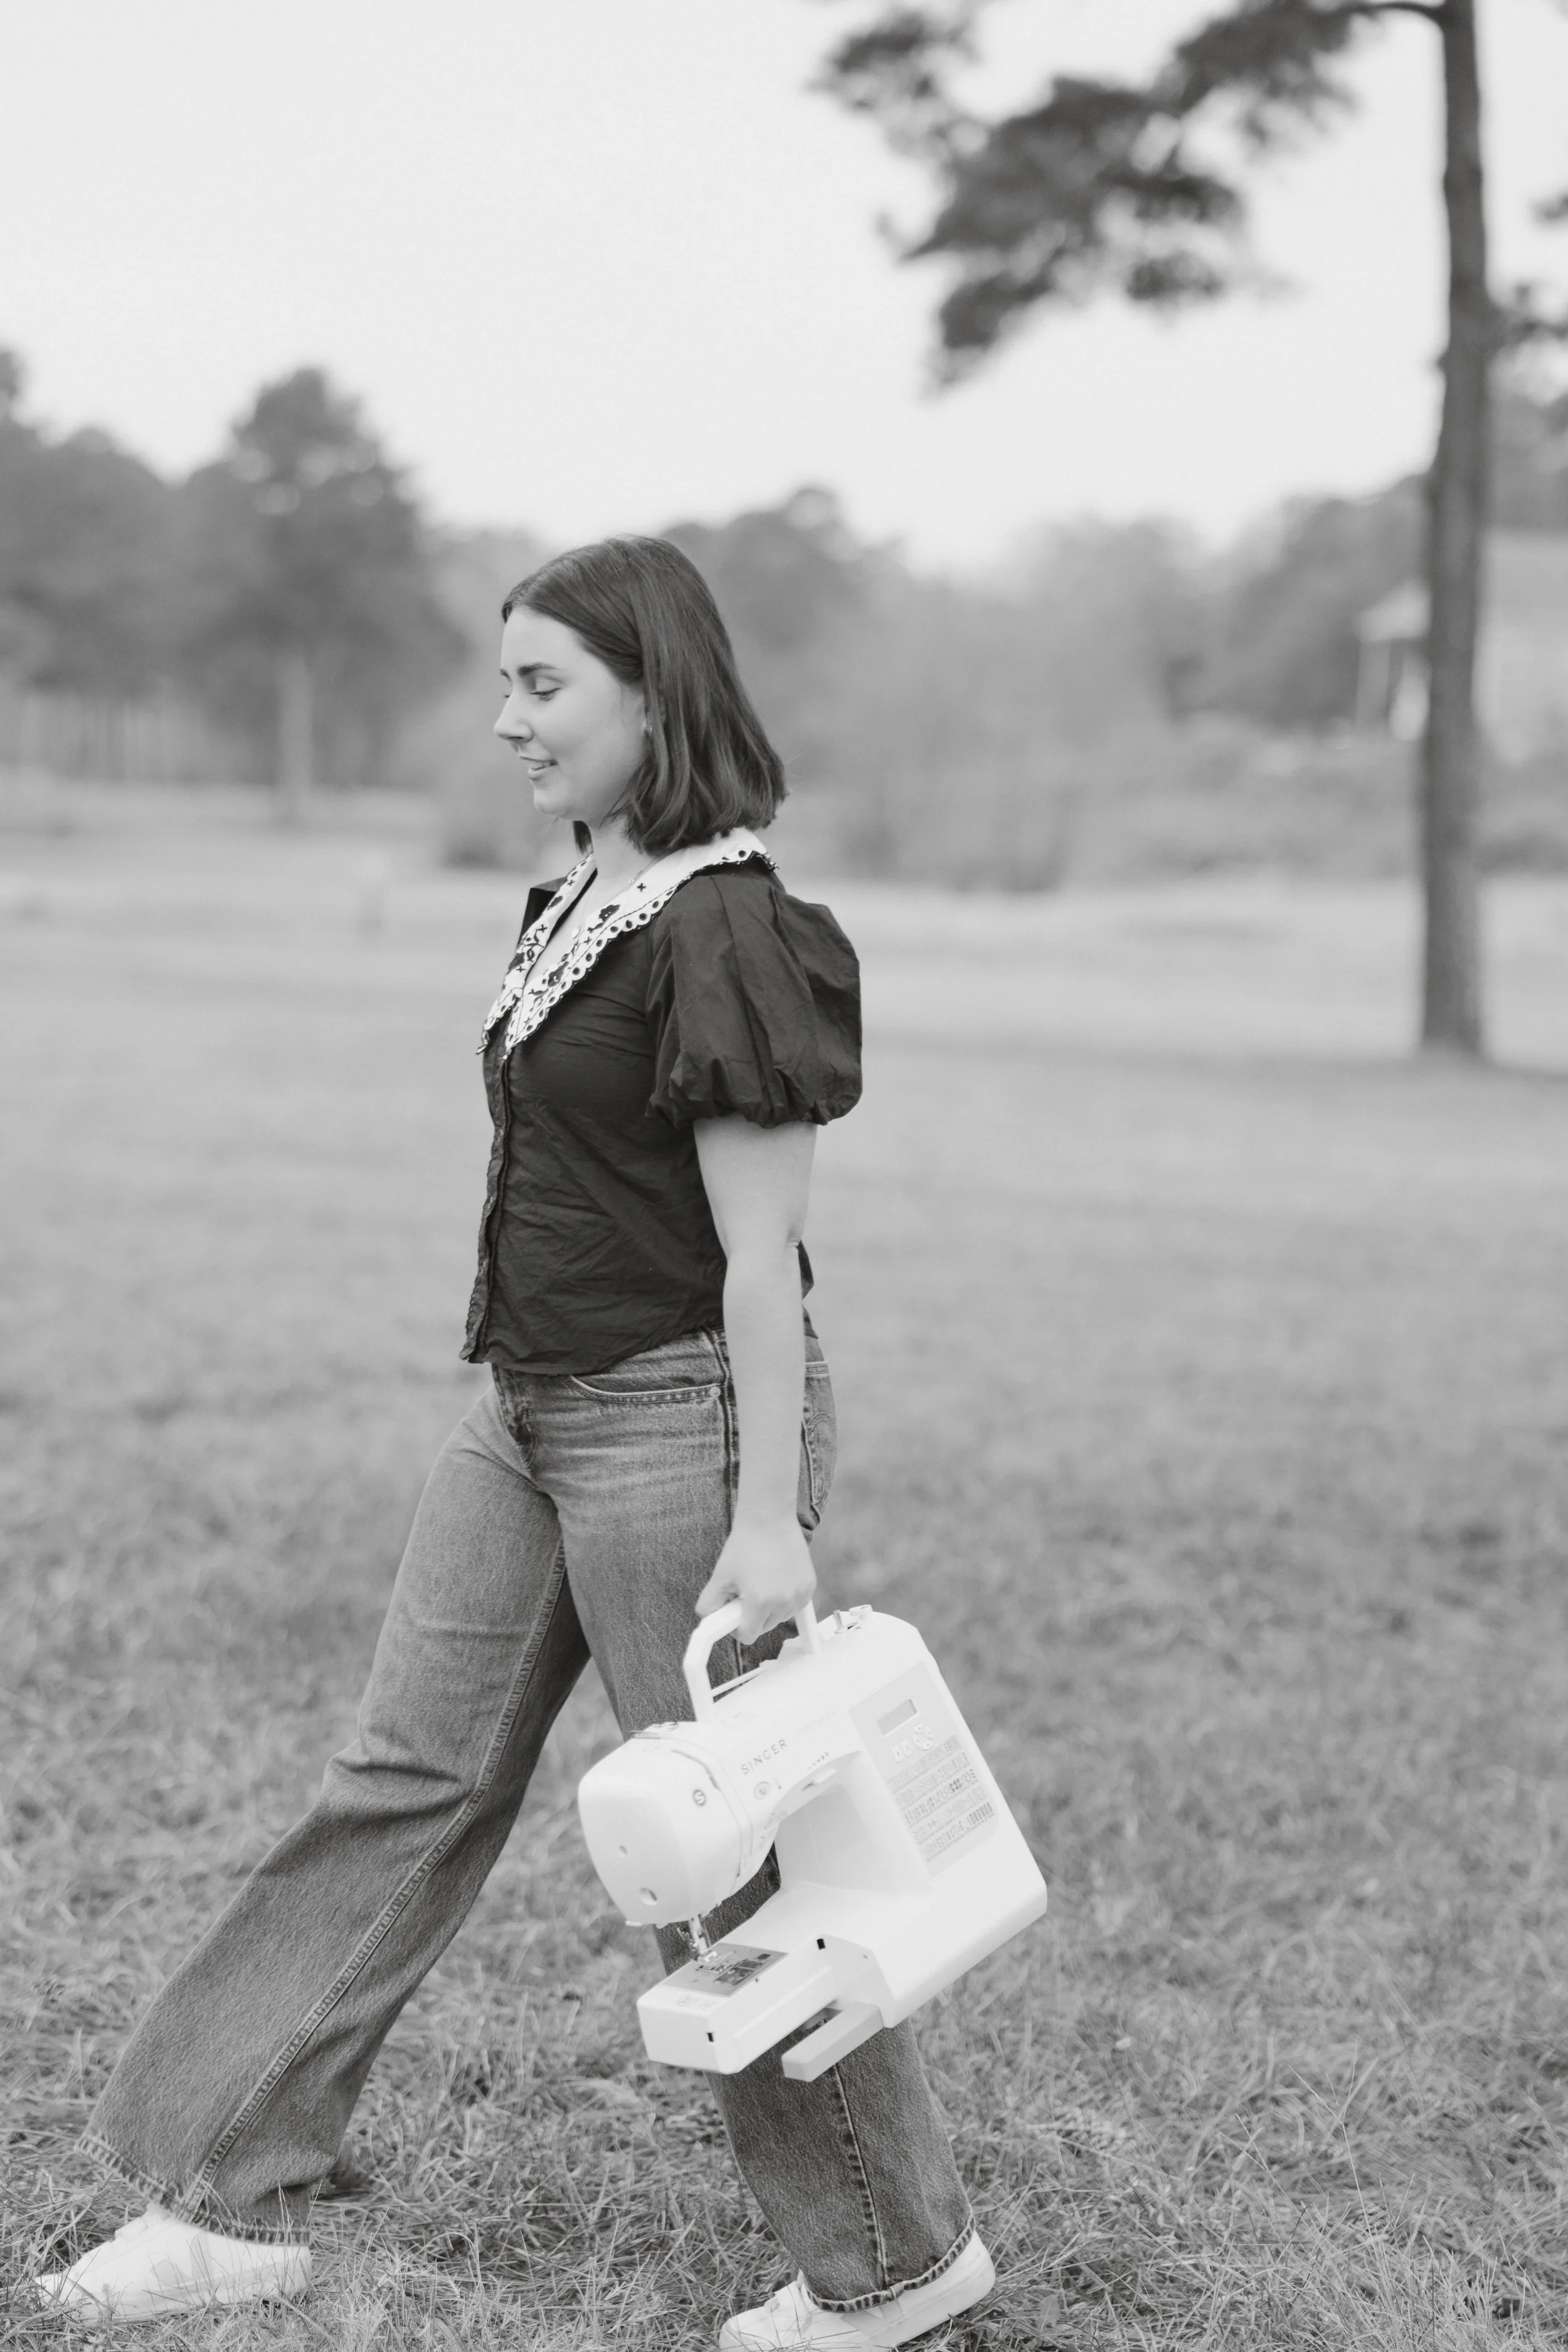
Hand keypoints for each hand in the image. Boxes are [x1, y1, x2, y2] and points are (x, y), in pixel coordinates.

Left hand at [696, 1517, 816, 1645]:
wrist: (769, 1519)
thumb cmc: (744, 1544)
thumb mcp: (720, 1576)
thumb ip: (709, 1604)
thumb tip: (710, 1621)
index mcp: (760, 1602)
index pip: (748, 1636)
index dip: (737, 1627)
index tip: (733, 1614)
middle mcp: (784, 1602)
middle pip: (765, 1628)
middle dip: (753, 1616)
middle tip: (745, 1592)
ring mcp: (800, 1595)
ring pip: (781, 1617)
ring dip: (770, 1608)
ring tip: (761, 1582)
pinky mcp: (810, 1586)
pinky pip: (795, 1605)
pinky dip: (785, 1599)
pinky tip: (776, 1579)